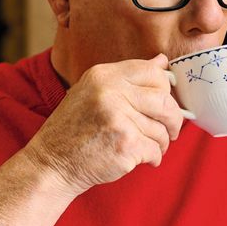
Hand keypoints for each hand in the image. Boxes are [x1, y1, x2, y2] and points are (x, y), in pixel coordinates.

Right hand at [23, 55, 191, 198]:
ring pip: (162, 129)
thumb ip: (126, 77)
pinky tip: (139, 159)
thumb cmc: (74, 129)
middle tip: (169, 130)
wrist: (53, 163)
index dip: (165, 88)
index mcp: (103, 76)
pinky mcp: (125, 145)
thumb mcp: (91, 92)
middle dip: (173, 119)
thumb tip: (162, 62)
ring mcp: (119, 119)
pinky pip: (156, 150)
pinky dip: (153, 158)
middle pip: (165, 100)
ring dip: (160, 142)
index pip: (153, 71)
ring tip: (145, 147)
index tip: (163, 102)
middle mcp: (110, 93)